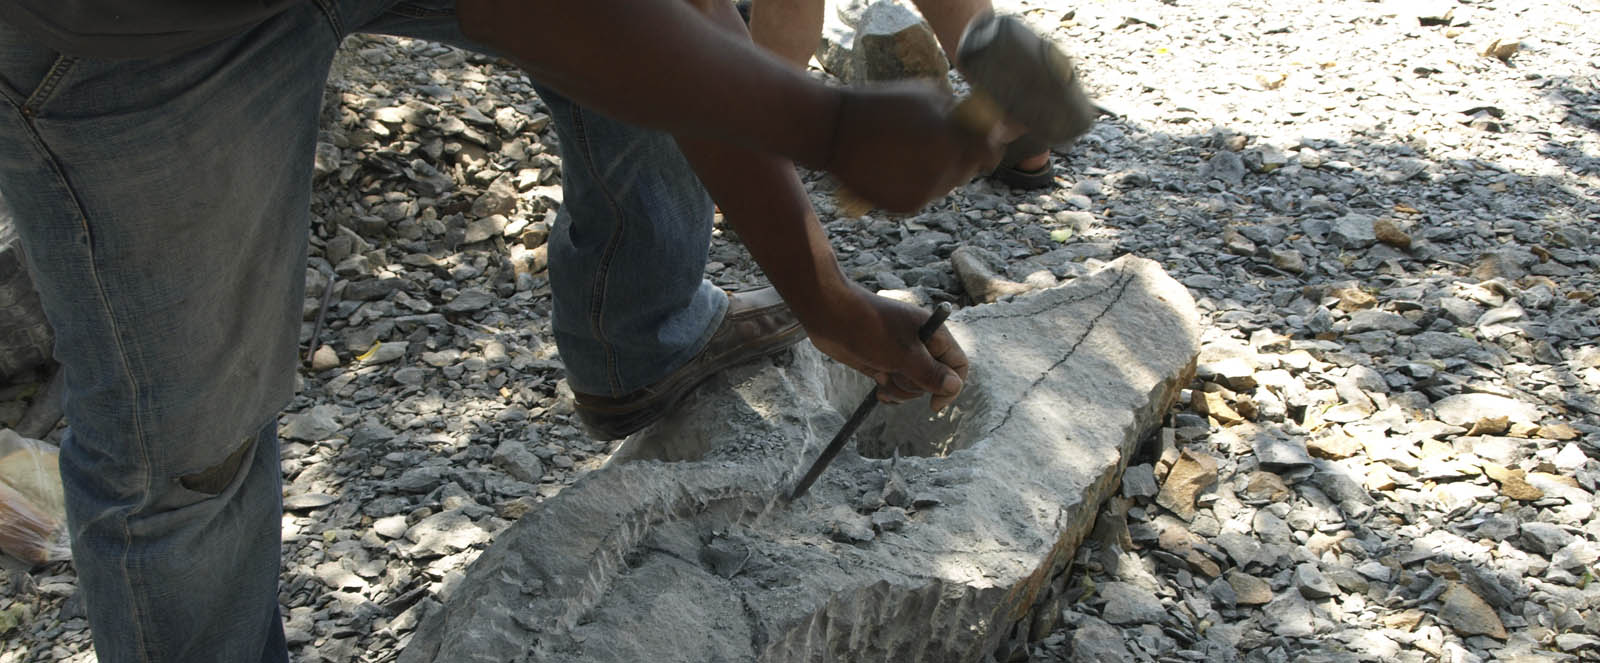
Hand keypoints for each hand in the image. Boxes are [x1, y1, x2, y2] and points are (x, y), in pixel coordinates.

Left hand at [804, 285, 968, 411]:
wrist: (830, 315)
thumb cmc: (869, 328)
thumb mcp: (904, 354)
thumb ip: (931, 373)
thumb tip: (955, 387)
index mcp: (933, 333)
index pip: (958, 364)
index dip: (951, 386)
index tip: (934, 405)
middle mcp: (920, 343)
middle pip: (934, 379)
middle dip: (915, 386)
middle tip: (895, 371)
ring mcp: (900, 353)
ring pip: (912, 384)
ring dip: (898, 388)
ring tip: (881, 373)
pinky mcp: (883, 360)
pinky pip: (895, 383)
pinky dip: (889, 390)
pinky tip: (878, 390)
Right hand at [823, 82, 1005, 213]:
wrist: (834, 131)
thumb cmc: (882, 104)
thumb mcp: (927, 93)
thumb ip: (960, 111)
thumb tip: (985, 123)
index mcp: (952, 142)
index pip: (990, 154)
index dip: (988, 147)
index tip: (981, 143)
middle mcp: (943, 172)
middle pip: (966, 172)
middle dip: (957, 158)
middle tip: (933, 143)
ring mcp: (924, 193)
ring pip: (944, 186)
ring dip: (936, 172)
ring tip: (907, 152)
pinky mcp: (906, 207)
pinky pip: (923, 196)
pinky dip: (915, 185)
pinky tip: (893, 167)